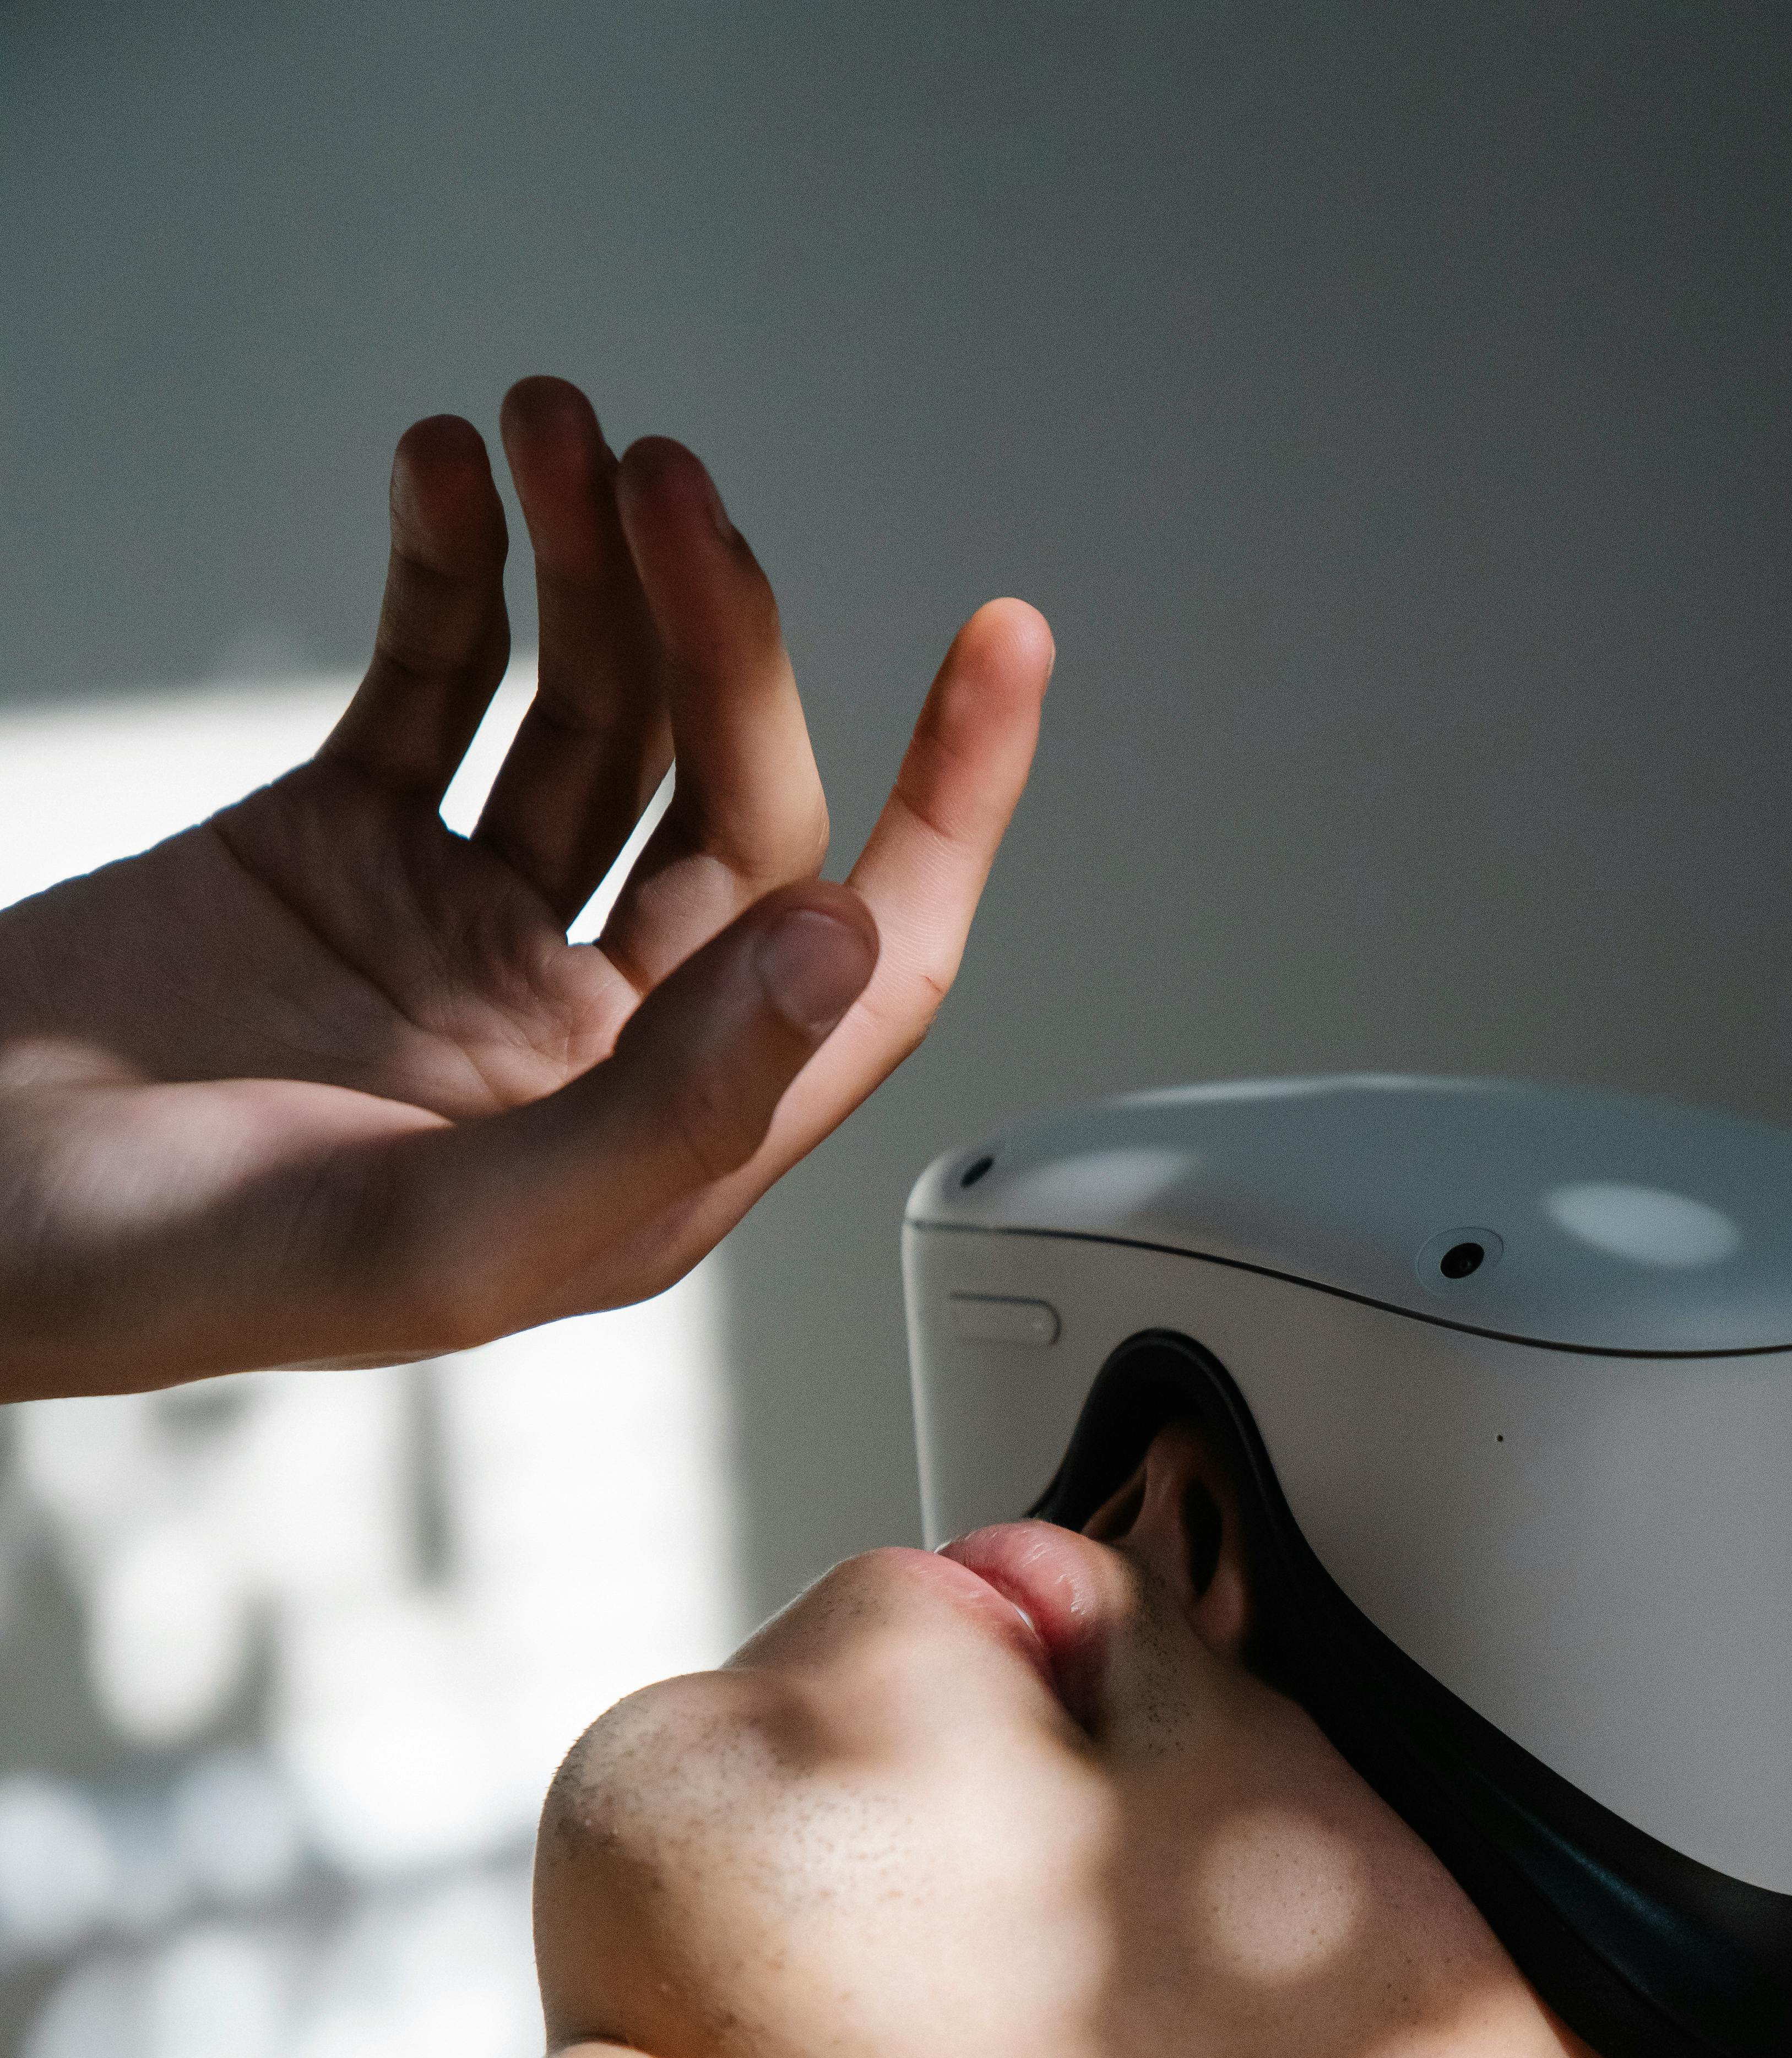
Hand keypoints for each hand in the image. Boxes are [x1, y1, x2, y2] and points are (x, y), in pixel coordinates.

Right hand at [0, 378, 1051, 1398]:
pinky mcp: (348, 844)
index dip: (946, 806)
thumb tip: (847, 944)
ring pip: (596, 714)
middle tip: (665, 486)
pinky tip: (448, 475)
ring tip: (556, 434)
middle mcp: (581, 1035)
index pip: (860, 965)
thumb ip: (664, 1110)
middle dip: (717, 630)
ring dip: (595, 566)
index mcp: (647, 1149)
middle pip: (726, 799)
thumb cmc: (171, 1272)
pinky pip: (441, 675)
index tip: (1003, 645)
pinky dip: (456, 567)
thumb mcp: (444, 1236)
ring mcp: (468, 931)